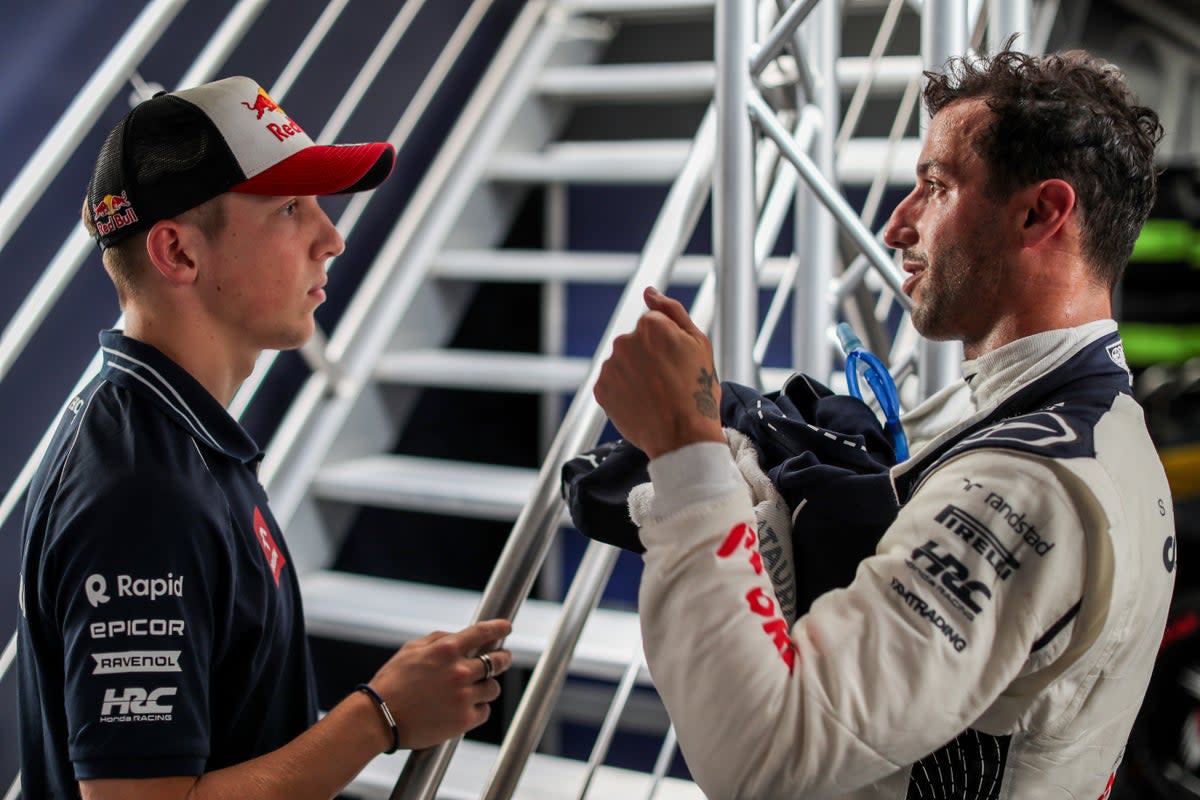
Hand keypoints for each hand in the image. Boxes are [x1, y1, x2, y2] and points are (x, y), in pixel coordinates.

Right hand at [368, 618, 513, 749]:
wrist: (378, 718)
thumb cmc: (392, 682)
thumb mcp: (411, 649)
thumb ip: (439, 639)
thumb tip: (460, 636)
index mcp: (446, 650)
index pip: (482, 633)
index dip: (498, 628)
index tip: (507, 627)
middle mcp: (459, 671)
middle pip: (497, 661)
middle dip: (503, 659)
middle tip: (503, 659)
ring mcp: (463, 696)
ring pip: (493, 688)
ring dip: (487, 686)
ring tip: (477, 688)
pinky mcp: (464, 719)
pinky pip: (484, 710)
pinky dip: (479, 708)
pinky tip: (467, 707)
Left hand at [594, 286, 723, 458]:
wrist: (682, 437)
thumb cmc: (698, 391)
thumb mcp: (699, 344)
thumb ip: (672, 311)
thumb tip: (649, 292)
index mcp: (650, 325)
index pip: (653, 325)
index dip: (668, 345)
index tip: (677, 365)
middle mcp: (624, 340)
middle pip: (635, 342)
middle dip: (648, 357)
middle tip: (668, 382)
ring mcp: (610, 366)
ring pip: (623, 362)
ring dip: (635, 374)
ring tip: (655, 396)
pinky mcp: (600, 389)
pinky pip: (612, 383)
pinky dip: (624, 392)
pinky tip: (641, 404)